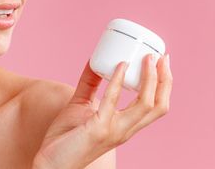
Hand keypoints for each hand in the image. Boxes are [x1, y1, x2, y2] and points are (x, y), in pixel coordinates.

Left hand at [33, 53, 172, 168]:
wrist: (50, 162)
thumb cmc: (65, 137)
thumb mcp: (81, 104)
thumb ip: (89, 84)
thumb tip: (94, 60)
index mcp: (125, 125)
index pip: (157, 106)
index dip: (165, 84)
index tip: (162, 61)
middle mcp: (125, 130)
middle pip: (159, 105)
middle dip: (165, 79)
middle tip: (161, 56)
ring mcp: (114, 131)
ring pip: (146, 105)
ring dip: (150, 79)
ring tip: (148, 58)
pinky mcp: (98, 129)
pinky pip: (112, 102)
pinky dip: (118, 81)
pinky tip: (120, 66)